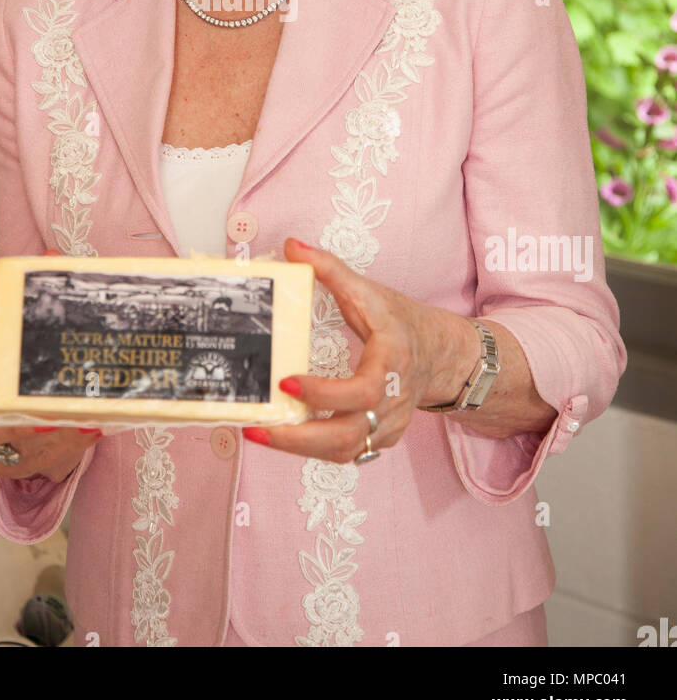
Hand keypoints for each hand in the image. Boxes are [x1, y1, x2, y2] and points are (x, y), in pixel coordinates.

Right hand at [0, 350, 102, 481]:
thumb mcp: (5, 351)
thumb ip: (12, 339)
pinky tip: (91, 428)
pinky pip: (45, 461)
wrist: (19, 400)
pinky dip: (72, 445)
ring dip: (53, 440)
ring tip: (80, 422)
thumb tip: (33, 304)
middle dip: (16, 428)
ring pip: (18, 453)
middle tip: (46, 420)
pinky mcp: (20, 465)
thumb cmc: (11, 372)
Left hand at [242, 238, 477, 463]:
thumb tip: (292, 246)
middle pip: (349, 436)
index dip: (324, 394)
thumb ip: (330, 269)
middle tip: (258, 429)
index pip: (361, 392)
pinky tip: (284, 437)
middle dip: (300, 438)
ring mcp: (388, 425)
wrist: (440, 354)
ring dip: (300, 449)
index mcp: (391, 363)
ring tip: (261, 435)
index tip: (286, 381)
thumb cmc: (402, 321)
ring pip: (345, 452)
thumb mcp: (369, 291)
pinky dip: (314, 449)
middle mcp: (392, 401)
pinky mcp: (381, 438)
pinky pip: (347, 452)